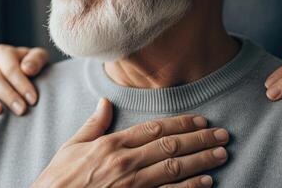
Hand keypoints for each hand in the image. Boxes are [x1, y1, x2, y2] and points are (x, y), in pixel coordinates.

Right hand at [0, 44, 49, 116]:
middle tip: (21, 110)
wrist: (28, 77)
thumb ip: (36, 60)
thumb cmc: (34, 67)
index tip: (32, 100)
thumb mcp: (40, 58)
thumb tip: (26, 69)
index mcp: (3, 53)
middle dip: (8, 95)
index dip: (21, 83)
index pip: (9, 67)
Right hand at [32, 99, 228, 187]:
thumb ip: (93, 125)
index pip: (153, 128)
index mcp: (111, 144)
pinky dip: (189, 187)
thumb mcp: (71, 146)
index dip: (180, 123)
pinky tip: (206, 181)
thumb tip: (105, 102)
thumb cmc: (58, 179)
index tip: (200, 119)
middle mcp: (125, 162)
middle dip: (200, 139)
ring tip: (222, 153)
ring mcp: (132, 185)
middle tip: (223, 134)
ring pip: (174, 168)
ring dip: (201, 160)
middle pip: (170, 146)